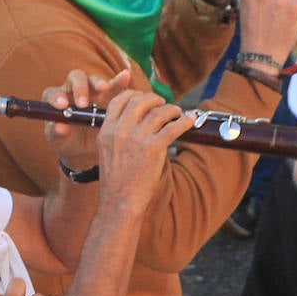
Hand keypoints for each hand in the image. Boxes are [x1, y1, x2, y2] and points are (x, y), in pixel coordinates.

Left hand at [42, 69, 133, 169]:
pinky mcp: (109, 97)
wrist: (86, 149)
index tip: (62, 106)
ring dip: (99, 82)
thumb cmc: (68, 142)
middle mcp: (74, 90)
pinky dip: (120, 81)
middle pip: (75, 79)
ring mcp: (92, 92)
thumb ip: (57, 133)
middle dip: (79, 89)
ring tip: (104, 88)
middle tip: (83, 104)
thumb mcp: (59, 140)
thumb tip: (59, 127)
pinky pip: (114, 86)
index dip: (57, 97)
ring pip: (94, 81)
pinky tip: (125, 76)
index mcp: (56, 99)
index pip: (53, 93)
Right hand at [95, 89, 198, 206]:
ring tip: (177, 112)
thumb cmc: (116, 181)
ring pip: (158, 112)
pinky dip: (184, 121)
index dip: (134, 94)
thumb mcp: (107, 152)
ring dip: (171, 109)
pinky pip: (173, 127)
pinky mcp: (153, 148)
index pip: (119, 100)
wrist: (119, 201)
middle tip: (162, 104)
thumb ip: (117, 134)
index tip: (143, 97)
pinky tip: (190, 120)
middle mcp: (120, 130)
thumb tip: (138, 121)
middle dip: (154, 99)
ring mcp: (137, 138)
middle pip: (140, 101)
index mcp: (106, 130)